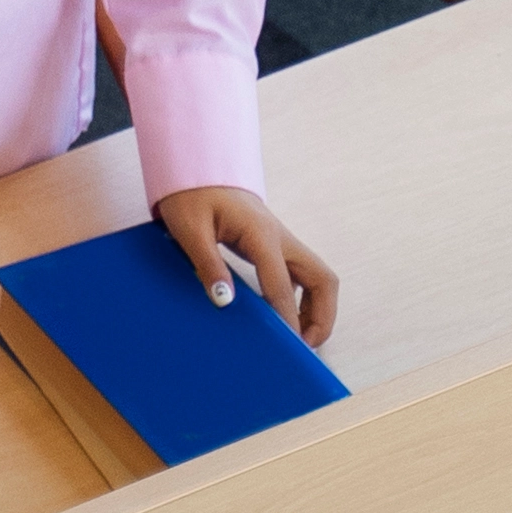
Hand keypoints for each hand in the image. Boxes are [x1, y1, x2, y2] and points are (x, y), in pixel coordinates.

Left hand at [155, 185, 338, 347]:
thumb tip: (224, 300)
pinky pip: (297, 275)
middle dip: (322, 316)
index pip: (282, 285)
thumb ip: (207, 263)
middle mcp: (279, 237)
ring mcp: (279, 241)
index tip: (287, 345)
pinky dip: (298, 299)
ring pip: (316, 278)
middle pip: (322, 279)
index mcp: (261, 234)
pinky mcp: (272, 245)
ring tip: (298, 338)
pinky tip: (280, 316)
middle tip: (304, 345)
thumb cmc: (189, 194)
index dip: (287, 318)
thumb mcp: (189, 228)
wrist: (194, 167)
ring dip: (315, 309)